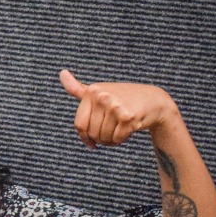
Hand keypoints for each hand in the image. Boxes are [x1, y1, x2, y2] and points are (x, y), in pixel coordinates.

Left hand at [60, 69, 179, 148]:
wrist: (154, 100)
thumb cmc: (123, 97)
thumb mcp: (99, 91)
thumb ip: (78, 89)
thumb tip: (61, 73)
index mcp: (92, 91)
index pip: (80, 125)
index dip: (85, 138)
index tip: (91, 143)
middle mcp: (102, 96)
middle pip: (92, 133)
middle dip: (101, 138)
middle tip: (111, 133)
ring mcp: (114, 106)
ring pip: (104, 137)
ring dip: (111, 140)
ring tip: (119, 130)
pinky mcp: (127, 116)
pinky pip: (117, 139)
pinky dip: (121, 140)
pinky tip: (128, 131)